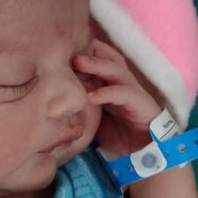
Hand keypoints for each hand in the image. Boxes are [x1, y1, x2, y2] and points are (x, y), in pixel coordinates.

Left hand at [74, 39, 161, 155]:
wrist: (142, 150)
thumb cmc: (116, 133)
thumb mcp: (94, 117)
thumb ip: (81, 107)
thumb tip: (55, 104)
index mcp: (111, 83)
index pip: (100, 60)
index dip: (85, 52)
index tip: (64, 48)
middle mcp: (122, 82)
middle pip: (107, 58)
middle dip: (89, 52)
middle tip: (69, 50)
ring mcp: (132, 90)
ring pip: (115, 70)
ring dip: (97, 65)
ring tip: (79, 62)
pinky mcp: (139, 102)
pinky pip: (123, 93)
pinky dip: (106, 93)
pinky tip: (91, 96)